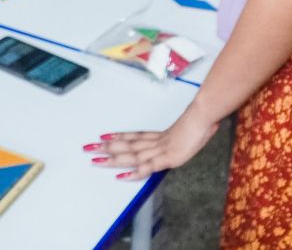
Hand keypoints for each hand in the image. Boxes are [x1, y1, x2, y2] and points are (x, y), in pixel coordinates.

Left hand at [85, 106, 219, 179]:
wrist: (204, 115)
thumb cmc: (201, 120)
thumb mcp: (191, 129)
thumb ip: (183, 135)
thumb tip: (183, 137)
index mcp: (160, 136)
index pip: (134, 136)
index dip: (119, 137)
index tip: (104, 137)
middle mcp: (155, 142)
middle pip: (127, 145)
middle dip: (106, 148)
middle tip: (87, 148)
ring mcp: (160, 150)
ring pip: (131, 155)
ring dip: (112, 158)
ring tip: (95, 159)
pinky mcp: (166, 158)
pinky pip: (147, 167)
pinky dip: (133, 172)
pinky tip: (120, 176)